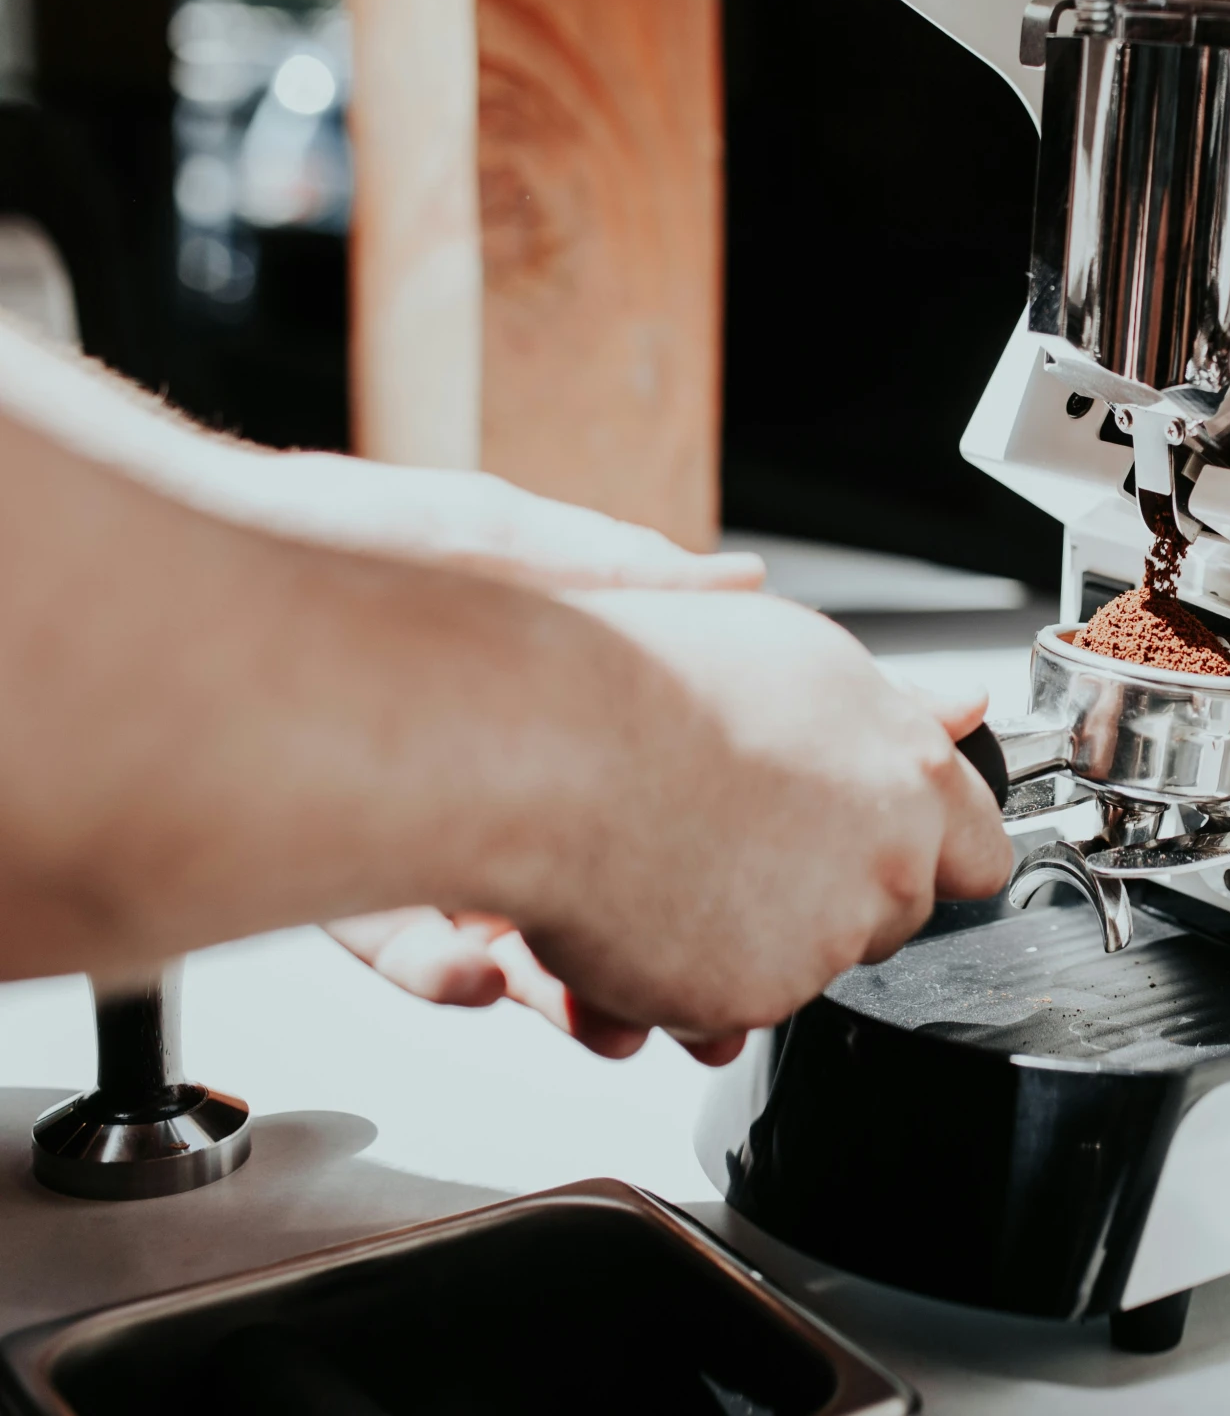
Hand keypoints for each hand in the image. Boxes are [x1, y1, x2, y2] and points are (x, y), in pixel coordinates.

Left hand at [280, 453, 770, 1037]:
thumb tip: (738, 585)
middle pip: (587, 872)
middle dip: (634, 947)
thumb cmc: (320, 549)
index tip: (737, 897)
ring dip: (557, 982)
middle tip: (668, 1001)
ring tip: (589, 1012)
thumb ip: (623, 577)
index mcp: (537, 678)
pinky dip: (452, 975)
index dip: (699, 843)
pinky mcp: (335, 873)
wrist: (162, 620)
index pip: (645, 773)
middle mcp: (481, 752)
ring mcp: (410, 815)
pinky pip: (411, 951)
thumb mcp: (499, 547)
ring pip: (509, 926)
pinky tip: (481, 970)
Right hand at [485, 590, 1011, 1042]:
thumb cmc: (651, 683)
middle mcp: (887, 865)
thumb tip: (963, 710)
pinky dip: (685, 978)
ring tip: (673, 862)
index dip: (935, 853)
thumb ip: (896, 709)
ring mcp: (822, 940)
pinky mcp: (752, 999)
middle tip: (747, 841)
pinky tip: (640, 909)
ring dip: (750, 936)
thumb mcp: (804, 659)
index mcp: (914, 778)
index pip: (980, 854)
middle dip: (833, 892)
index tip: (906, 850)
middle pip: (891, 913)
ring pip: (805, 964)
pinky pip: (730, 1008)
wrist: (548, 748)